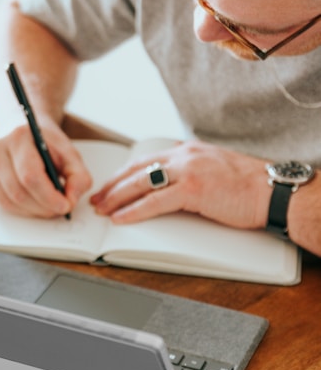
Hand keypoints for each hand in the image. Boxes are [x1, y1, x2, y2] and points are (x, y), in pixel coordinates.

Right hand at [0, 124, 92, 217]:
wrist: (24, 135)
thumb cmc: (47, 146)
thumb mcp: (70, 155)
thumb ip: (78, 177)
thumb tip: (71, 200)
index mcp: (19, 137)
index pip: (30, 176)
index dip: (49, 197)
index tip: (65, 206)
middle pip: (19, 193)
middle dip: (43, 207)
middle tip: (59, 209)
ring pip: (9, 203)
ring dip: (33, 211)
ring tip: (48, 205)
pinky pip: (2, 204)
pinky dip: (21, 209)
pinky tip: (32, 199)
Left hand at [90, 140, 270, 229]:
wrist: (272, 190)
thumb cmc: (249, 187)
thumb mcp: (213, 172)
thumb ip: (190, 175)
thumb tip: (170, 191)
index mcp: (189, 151)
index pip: (146, 160)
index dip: (124, 174)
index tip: (110, 186)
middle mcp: (185, 156)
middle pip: (137, 169)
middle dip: (113, 186)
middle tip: (96, 199)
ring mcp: (188, 170)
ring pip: (141, 183)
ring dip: (117, 198)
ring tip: (102, 210)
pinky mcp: (193, 189)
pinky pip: (154, 201)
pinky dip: (134, 211)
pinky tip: (121, 218)